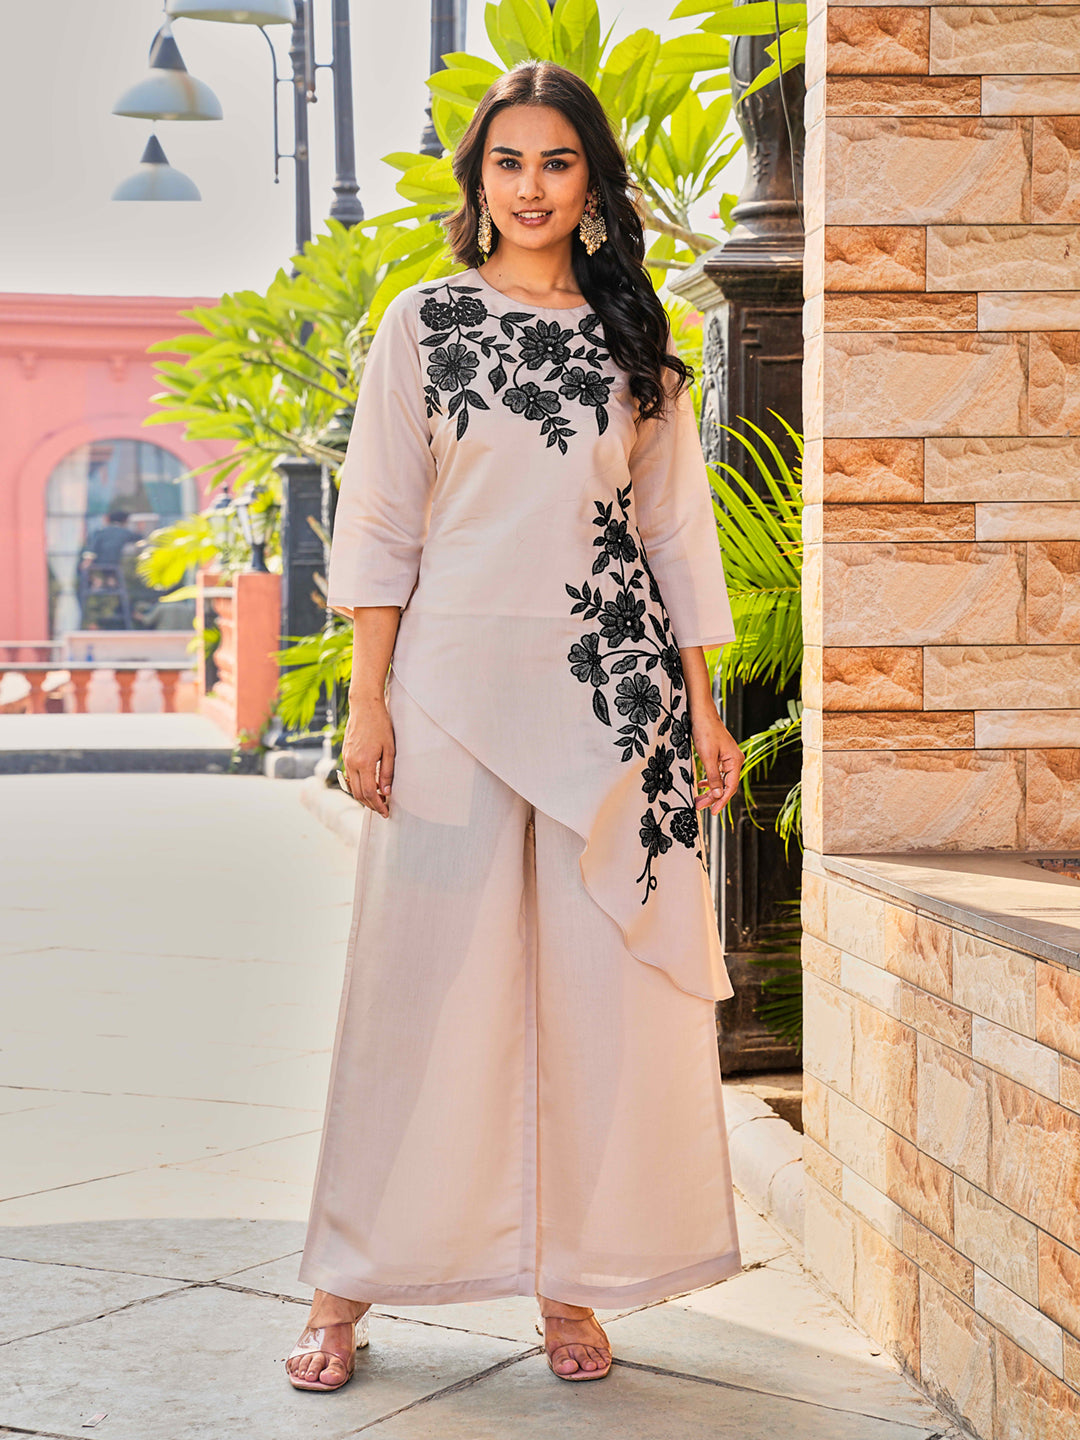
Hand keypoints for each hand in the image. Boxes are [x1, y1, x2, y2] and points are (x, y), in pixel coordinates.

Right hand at [341, 694, 394, 817]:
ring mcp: (346, 758)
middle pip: (358, 793)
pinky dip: (359, 785)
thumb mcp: (390, 749)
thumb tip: (386, 792)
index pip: (369, 793)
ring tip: (378, 800)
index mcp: (364, 763)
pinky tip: (370, 785)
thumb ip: (388, 772)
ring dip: (364, 796)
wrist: (364, 706)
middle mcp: (352, 763)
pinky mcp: (346, 754)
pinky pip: (350, 776)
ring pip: (352, 786)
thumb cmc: (380, 725)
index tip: (386, 812)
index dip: (378, 805)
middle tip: (383, 809)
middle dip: (371, 804)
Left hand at [691, 705, 743, 816]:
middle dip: (713, 798)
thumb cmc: (705, 731)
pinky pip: (717, 773)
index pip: (730, 787)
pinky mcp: (720, 755)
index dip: (721, 801)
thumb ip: (713, 777)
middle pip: (725, 785)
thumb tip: (717, 795)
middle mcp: (735, 760)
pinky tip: (702, 785)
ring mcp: (728, 758)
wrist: (701, 712)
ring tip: (698, 800)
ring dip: (709, 791)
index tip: (713, 812)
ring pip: (720, 780)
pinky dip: (709, 781)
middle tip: (699, 807)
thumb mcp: (708, 757)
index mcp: (735, 761)